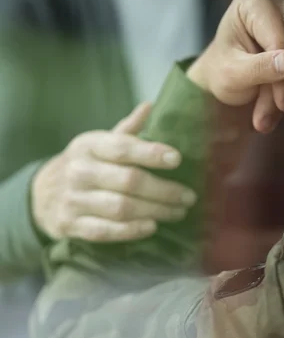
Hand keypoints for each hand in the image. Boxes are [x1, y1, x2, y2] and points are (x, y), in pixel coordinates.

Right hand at [31, 103, 196, 242]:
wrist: (41, 195)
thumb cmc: (84, 165)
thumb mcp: (98, 143)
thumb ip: (126, 130)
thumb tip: (150, 106)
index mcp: (89, 145)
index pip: (122, 147)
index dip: (151, 153)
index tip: (177, 159)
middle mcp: (80, 170)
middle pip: (129, 181)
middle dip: (164, 190)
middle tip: (188, 197)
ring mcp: (73, 199)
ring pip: (121, 208)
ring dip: (155, 211)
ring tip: (178, 212)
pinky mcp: (70, 224)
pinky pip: (105, 231)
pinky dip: (131, 231)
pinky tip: (152, 227)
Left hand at [188, 0, 283, 132]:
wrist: (221, 81)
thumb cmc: (220, 70)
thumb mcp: (231, 73)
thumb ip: (258, 67)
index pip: (280, 35)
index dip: (283, 71)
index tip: (282, 102)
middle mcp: (278, 2)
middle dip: (282, 88)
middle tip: (265, 119)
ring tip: (261, 120)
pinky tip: (270, 113)